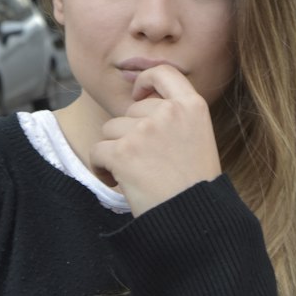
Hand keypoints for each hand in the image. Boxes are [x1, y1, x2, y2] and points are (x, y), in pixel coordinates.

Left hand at [89, 64, 220, 216]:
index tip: (139, 93)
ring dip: (115, 152)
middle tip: (147, 163)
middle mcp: (168, 113)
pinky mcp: (123, 152)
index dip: (146, 79)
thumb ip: (175, 116)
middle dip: (130, 134)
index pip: (163, 72)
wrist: (196, 222)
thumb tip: (139, 100)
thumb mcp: (198, 138)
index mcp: (192, 106)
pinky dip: (102, 168)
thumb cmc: (195, 186)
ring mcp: (144, 131)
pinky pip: (97, 151)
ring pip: (110, 130)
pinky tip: (118, 183)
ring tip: (135, 175)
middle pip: (130, 110)